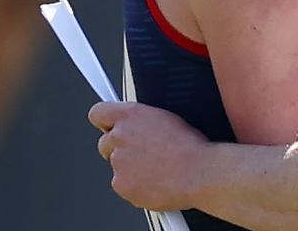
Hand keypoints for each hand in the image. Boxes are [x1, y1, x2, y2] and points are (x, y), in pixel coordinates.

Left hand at [88, 101, 211, 210]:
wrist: (199, 173)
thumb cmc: (191, 146)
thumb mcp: (168, 118)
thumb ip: (142, 120)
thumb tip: (138, 125)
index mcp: (130, 115)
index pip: (98, 113)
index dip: (105, 121)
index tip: (110, 125)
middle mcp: (119, 137)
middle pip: (105, 142)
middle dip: (119, 147)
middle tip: (142, 151)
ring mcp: (118, 162)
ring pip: (116, 165)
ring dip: (130, 167)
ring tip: (157, 167)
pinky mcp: (121, 185)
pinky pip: (123, 184)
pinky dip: (135, 185)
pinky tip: (156, 180)